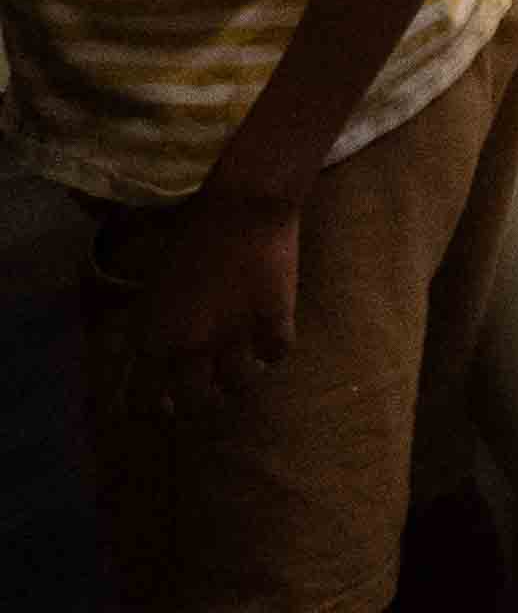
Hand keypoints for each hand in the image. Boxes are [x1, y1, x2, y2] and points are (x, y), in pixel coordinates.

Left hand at [99, 186, 301, 416]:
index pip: (145, 398)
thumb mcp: (153, 286)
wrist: (241, 208)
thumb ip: (150, 323)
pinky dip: (273, 350)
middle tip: (209, 391)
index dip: (155, 407)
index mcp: (156, 339)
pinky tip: (271, 339)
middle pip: (197, 402)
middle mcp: (192, 348)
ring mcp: (235, 338)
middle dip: (202, 402)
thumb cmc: (189, 238)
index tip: (165, 404)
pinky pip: (276, 353)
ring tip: (245, 366)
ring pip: (240, 384)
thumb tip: (144, 350)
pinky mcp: (274, 322)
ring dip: (240, 378)